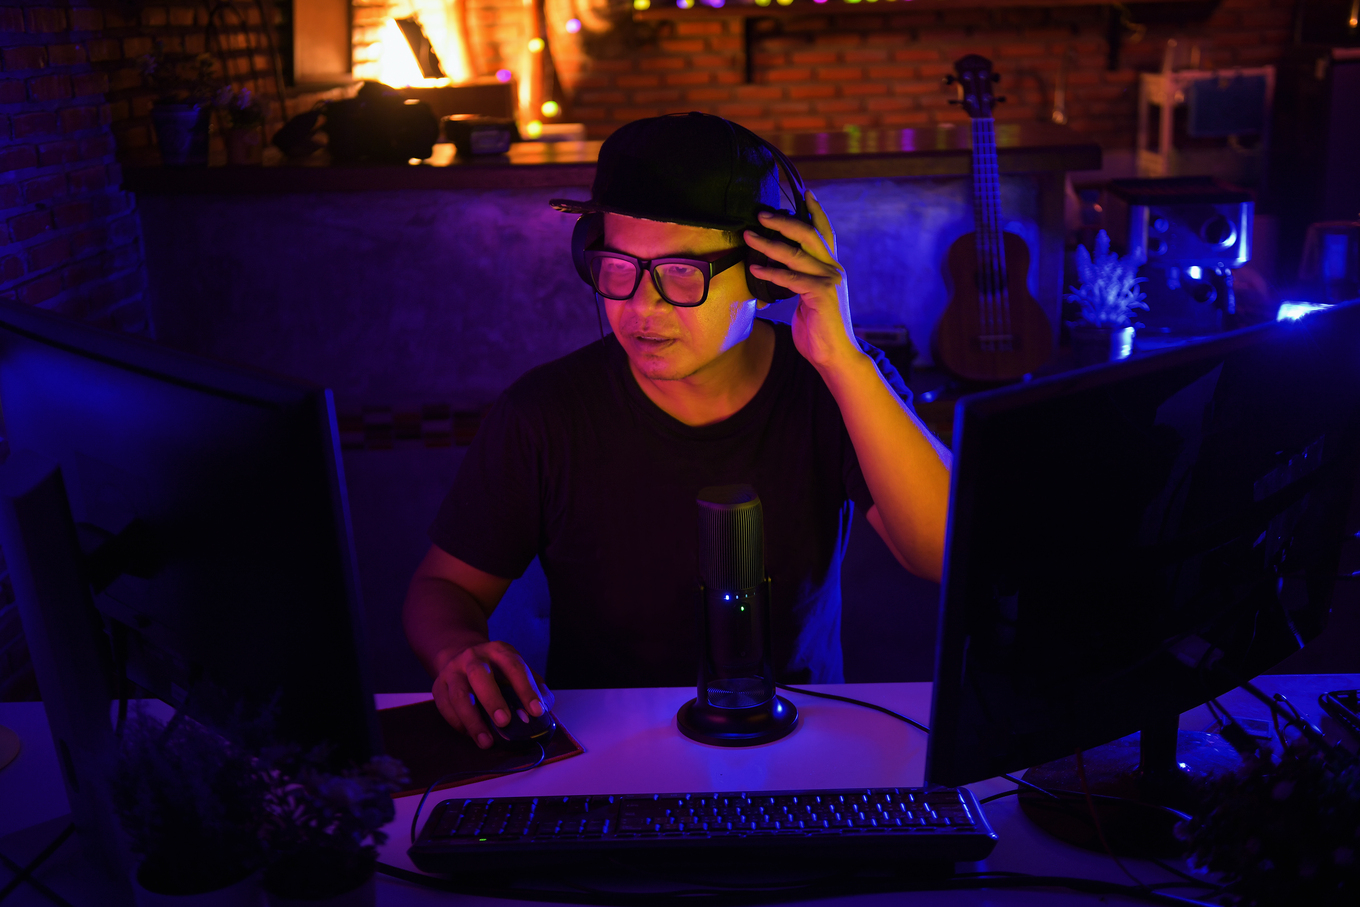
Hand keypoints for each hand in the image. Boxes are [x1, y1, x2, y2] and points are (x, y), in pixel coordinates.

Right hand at [431, 641, 554, 748]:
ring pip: (458, 694)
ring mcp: (453, 670)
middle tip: (505, 722)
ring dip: (472, 720)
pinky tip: (470, 734)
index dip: (526, 688)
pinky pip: (445, 706)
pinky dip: (458, 723)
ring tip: (486, 742)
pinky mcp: (438, 686)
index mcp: (498, 651)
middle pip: (480, 675)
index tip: (537, 711)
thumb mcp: (517, 670)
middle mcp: (473, 657)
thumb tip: (544, 709)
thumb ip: (534, 687)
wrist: (460, 654)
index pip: (514, 666)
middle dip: (492, 700)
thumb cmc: (496, 669)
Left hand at [744, 190, 860, 371]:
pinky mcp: (822, 295)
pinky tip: (755, 267)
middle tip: (761, 213)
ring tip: (748, 236)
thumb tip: (774, 269)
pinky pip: (792, 279)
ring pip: (796, 254)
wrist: (835, 356)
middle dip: (783, 220)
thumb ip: (798, 280)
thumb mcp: (808, 298)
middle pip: (808, 234)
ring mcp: (829, 281)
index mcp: (831, 267)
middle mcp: (833, 269)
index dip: (815, 211)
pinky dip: (771, 272)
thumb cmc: (818, 329)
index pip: (824, 232)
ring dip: (768, 243)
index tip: (805, 191)